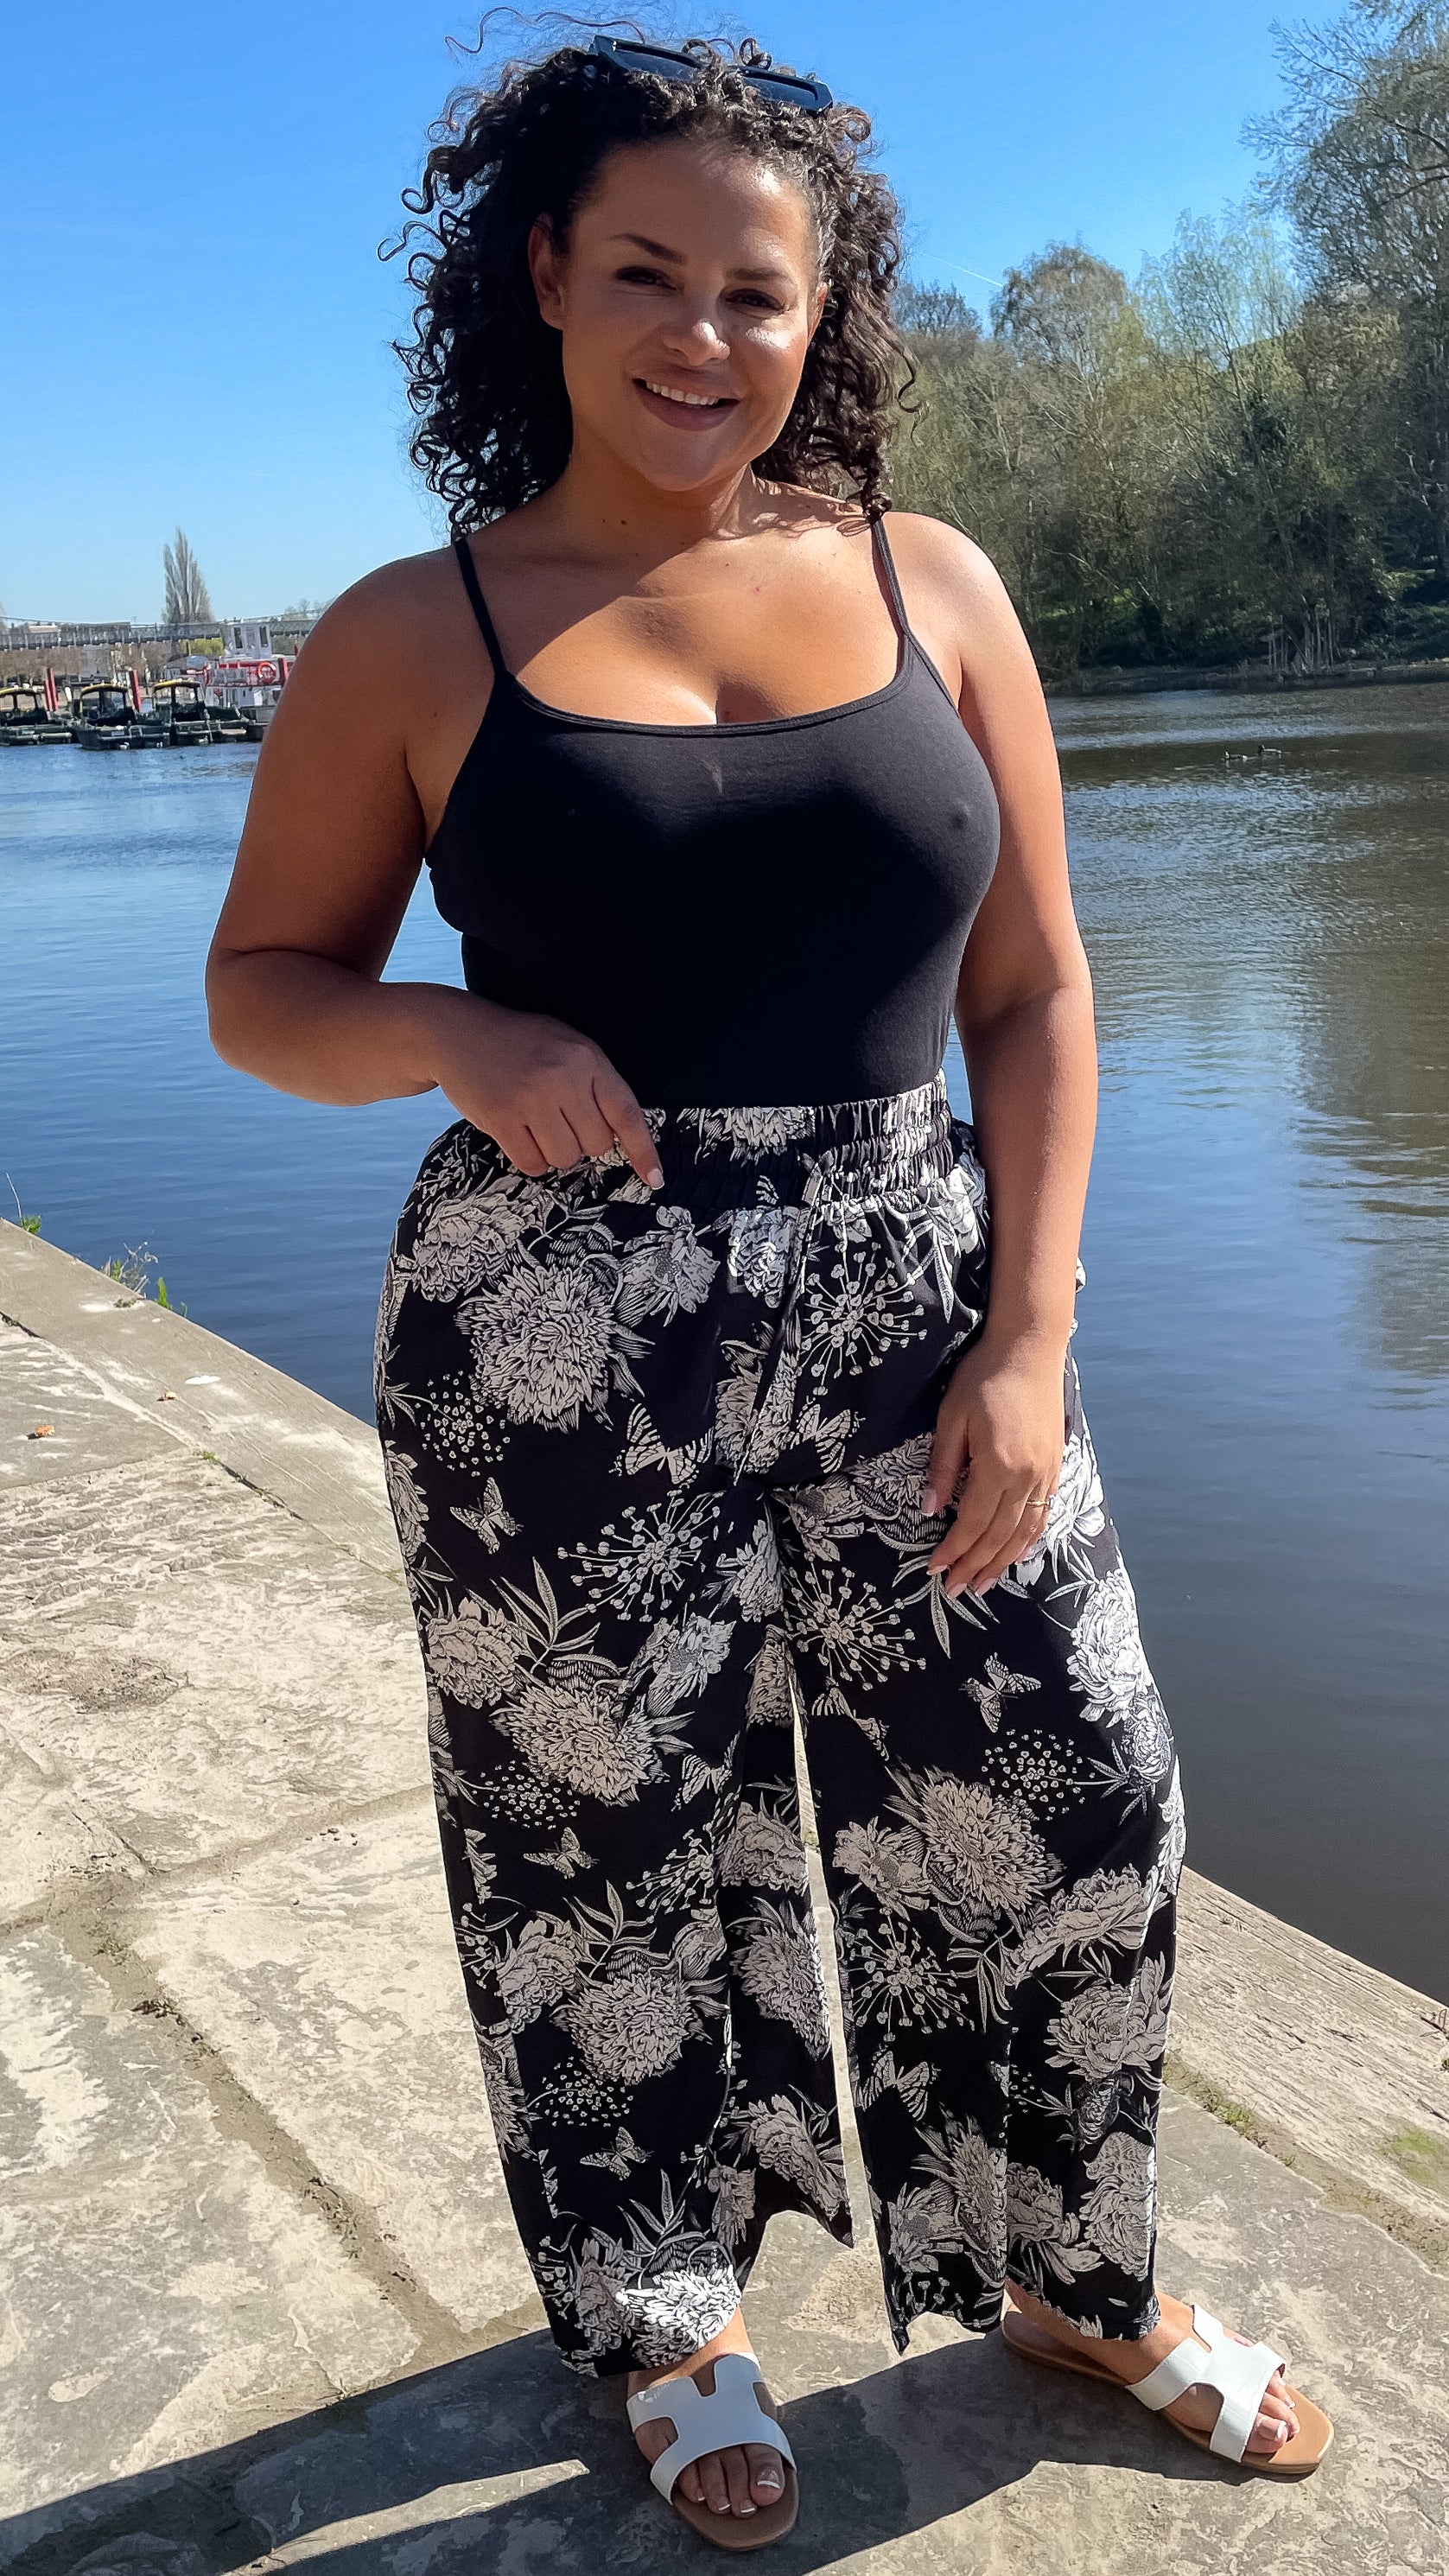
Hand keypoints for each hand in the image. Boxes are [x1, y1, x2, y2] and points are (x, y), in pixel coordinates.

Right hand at [425, 992, 662, 1186]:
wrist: (458, 1032)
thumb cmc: (520, 1044)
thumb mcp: (566, 1046)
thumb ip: (594, 1084)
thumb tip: (620, 1138)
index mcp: (586, 1058)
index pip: (626, 1112)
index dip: (643, 1150)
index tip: (655, 1178)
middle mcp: (562, 1077)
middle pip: (597, 1144)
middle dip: (584, 1142)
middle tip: (561, 1120)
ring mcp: (530, 1099)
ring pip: (565, 1158)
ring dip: (555, 1152)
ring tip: (537, 1123)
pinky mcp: (500, 1118)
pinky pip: (532, 1164)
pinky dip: (531, 1159)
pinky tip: (519, 1134)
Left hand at [923, 1330, 1067, 1596]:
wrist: (1029, 1349)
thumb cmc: (983, 1377)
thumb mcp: (951, 1417)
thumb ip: (942, 1466)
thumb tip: (930, 1510)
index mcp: (997, 1465)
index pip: (973, 1522)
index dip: (954, 1549)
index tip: (936, 1569)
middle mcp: (1027, 1476)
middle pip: (999, 1535)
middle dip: (975, 1565)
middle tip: (955, 1590)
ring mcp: (1045, 1473)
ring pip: (1025, 1531)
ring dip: (1003, 1561)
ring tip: (983, 1584)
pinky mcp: (1055, 1466)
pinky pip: (1043, 1514)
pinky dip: (1028, 1540)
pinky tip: (1016, 1553)